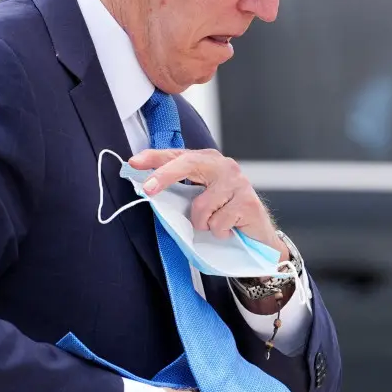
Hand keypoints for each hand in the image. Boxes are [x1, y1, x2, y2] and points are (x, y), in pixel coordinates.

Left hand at [129, 148, 287, 259]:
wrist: (257, 236)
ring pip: (201, 206)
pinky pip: (217, 222)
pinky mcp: (248, 202)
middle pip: (189, 164)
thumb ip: (179, 191)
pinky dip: (218, 232)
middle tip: (148, 189)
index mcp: (209, 161)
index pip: (178, 155)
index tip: (134, 163)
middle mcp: (225, 166)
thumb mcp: (198, 200)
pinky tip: (230, 230)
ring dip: (202, 223)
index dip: (155, 158)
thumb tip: (147, 188)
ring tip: (215, 224)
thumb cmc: (223, 216)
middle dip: (165, 176)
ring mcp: (238, 183)